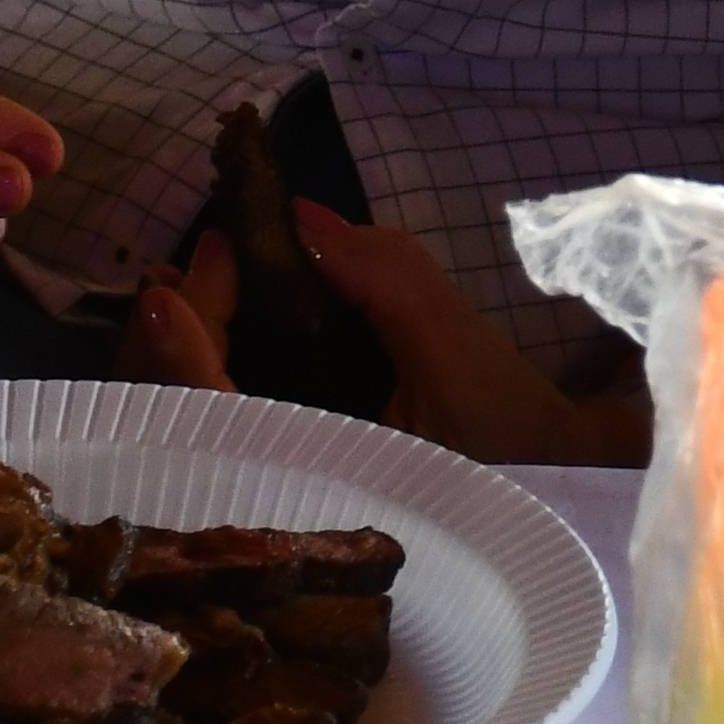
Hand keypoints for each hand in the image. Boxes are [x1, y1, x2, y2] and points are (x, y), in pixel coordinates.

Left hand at [116, 215, 647, 466]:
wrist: (553, 506)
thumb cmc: (514, 445)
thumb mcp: (462, 357)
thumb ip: (389, 281)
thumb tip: (309, 217)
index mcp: (313, 481)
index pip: (211, 415)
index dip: (181, 346)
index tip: (183, 271)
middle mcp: (275, 498)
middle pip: (175, 420)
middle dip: (169, 335)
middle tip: (202, 254)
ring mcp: (274, 492)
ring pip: (184, 425)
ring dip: (179, 350)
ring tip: (198, 277)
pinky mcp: (285, 479)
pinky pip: (216, 424)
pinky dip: (202, 369)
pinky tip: (212, 323)